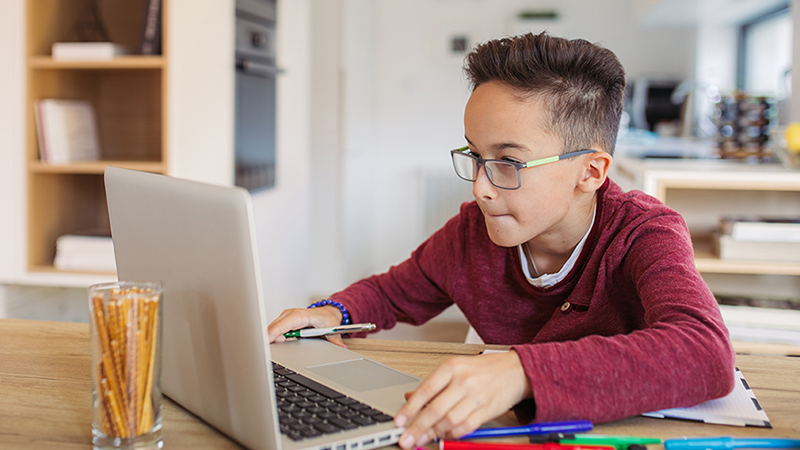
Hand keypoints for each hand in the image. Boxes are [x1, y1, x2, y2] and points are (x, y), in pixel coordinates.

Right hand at [266, 305, 346, 347]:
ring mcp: (285, 317)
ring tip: (277, 348)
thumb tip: (341, 348)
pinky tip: (278, 344)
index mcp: (301, 315)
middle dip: (269, 340)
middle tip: (267, 352)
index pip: (283, 324)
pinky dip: (274, 338)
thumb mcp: (332, 329)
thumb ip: (335, 340)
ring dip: (272, 340)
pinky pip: (274, 330)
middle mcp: (290, 314)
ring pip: (272, 330)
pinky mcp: (283, 321)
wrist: (326, 313)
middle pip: (274, 328)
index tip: (266, 342)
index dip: (273, 333)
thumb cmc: (327, 319)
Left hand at [393, 350, 531, 448]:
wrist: (515, 369)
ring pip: (449, 421)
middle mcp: (463, 381)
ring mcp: (476, 396)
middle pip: (435, 409)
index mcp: (451, 368)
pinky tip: (443, 436)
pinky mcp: (487, 410)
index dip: (409, 408)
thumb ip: (433, 384)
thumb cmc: (483, 369)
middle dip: (417, 427)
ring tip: (420, 440)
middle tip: (405, 439)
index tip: (399, 421)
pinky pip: (465, 427)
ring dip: (432, 434)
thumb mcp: (455, 367)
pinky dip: (452, 434)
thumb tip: (410, 398)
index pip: (425, 390)